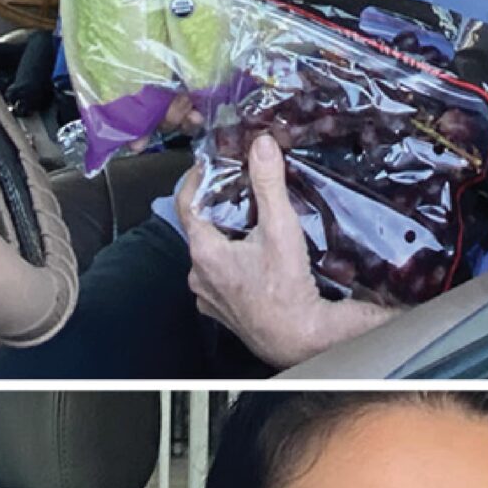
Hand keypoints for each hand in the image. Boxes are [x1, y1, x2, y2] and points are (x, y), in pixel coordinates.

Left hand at [172, 137, 390, 368]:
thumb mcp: (280, 229)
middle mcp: (199, 275)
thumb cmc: (288, 291)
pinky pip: (220, 277)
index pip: (186, 203)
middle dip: (219, 207)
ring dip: (227, 236)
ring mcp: (209, 296)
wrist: (301, 342)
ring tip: (253, 221)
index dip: (197, 178)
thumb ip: (269, 184)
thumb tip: (262, 146)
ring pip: (211, 254)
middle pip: (201, 228)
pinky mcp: (223, 311)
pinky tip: (257, 257)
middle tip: (241, 189)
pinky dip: (233, 262)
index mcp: (204, 252)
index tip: (210, 163)